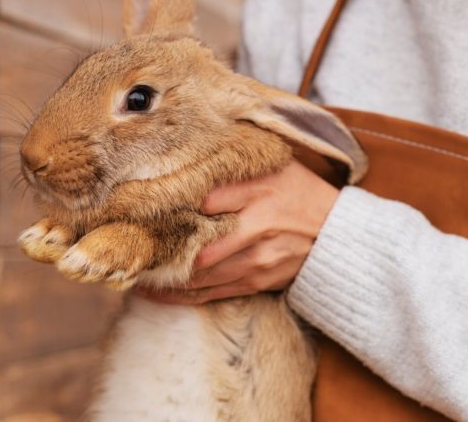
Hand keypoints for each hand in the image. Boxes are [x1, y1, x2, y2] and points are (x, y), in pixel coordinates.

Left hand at [135, 161, 338, 303]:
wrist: (341, 236)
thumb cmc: (303, 194)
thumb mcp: (275, 171)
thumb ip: (235, 173)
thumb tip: (193, 178)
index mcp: (258, 201)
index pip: (206, 204)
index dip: (172, 208)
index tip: (140, 209)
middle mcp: (255, 237)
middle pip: (198, 250)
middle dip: (161, 254)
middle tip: (127, 250)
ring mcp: (256, 265)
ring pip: (201, 278)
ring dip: (165, 280)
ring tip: (132, 276)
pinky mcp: (256, 283)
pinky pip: (213, 294)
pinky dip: (183, 297)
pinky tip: (157, 294)